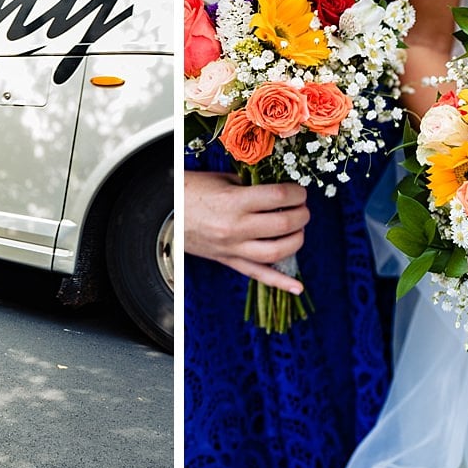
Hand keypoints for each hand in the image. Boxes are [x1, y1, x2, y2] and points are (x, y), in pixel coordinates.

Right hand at [182, 171, 309, 292]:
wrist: (164, 213)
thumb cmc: (190, 191)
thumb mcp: (222, 180)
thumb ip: (252, 185)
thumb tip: (279, 189)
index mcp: (234, 202)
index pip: (278, 197)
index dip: (296, 192)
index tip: (299, 190)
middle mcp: (235, 228)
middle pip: (283, 224)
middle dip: (301, 214)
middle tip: (303, 208)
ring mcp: (233, 248)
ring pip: (276, 252)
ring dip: (297, 241)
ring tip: (299, 230)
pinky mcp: (229, 261)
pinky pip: (258, 275)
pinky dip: (280, 282)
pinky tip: (298, 287)